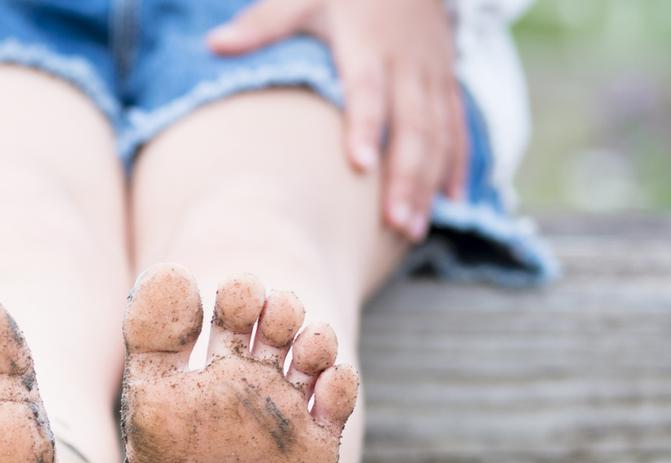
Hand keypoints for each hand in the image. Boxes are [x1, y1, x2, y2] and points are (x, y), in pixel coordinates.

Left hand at [207, 0, 465, 240]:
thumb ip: (262, 24)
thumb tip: (214, 45)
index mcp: (368, 43)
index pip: (367, 89)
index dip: (366, 125)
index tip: (359, 166)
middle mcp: (407, 62)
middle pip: (412, 124)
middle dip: (406, 175)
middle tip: (394, 223)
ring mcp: (433, 74)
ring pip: (439, 132)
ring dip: (429, 182)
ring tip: (413, 229)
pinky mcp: (448, 82)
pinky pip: (457, 125)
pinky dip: (456, 162)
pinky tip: (451, 201)